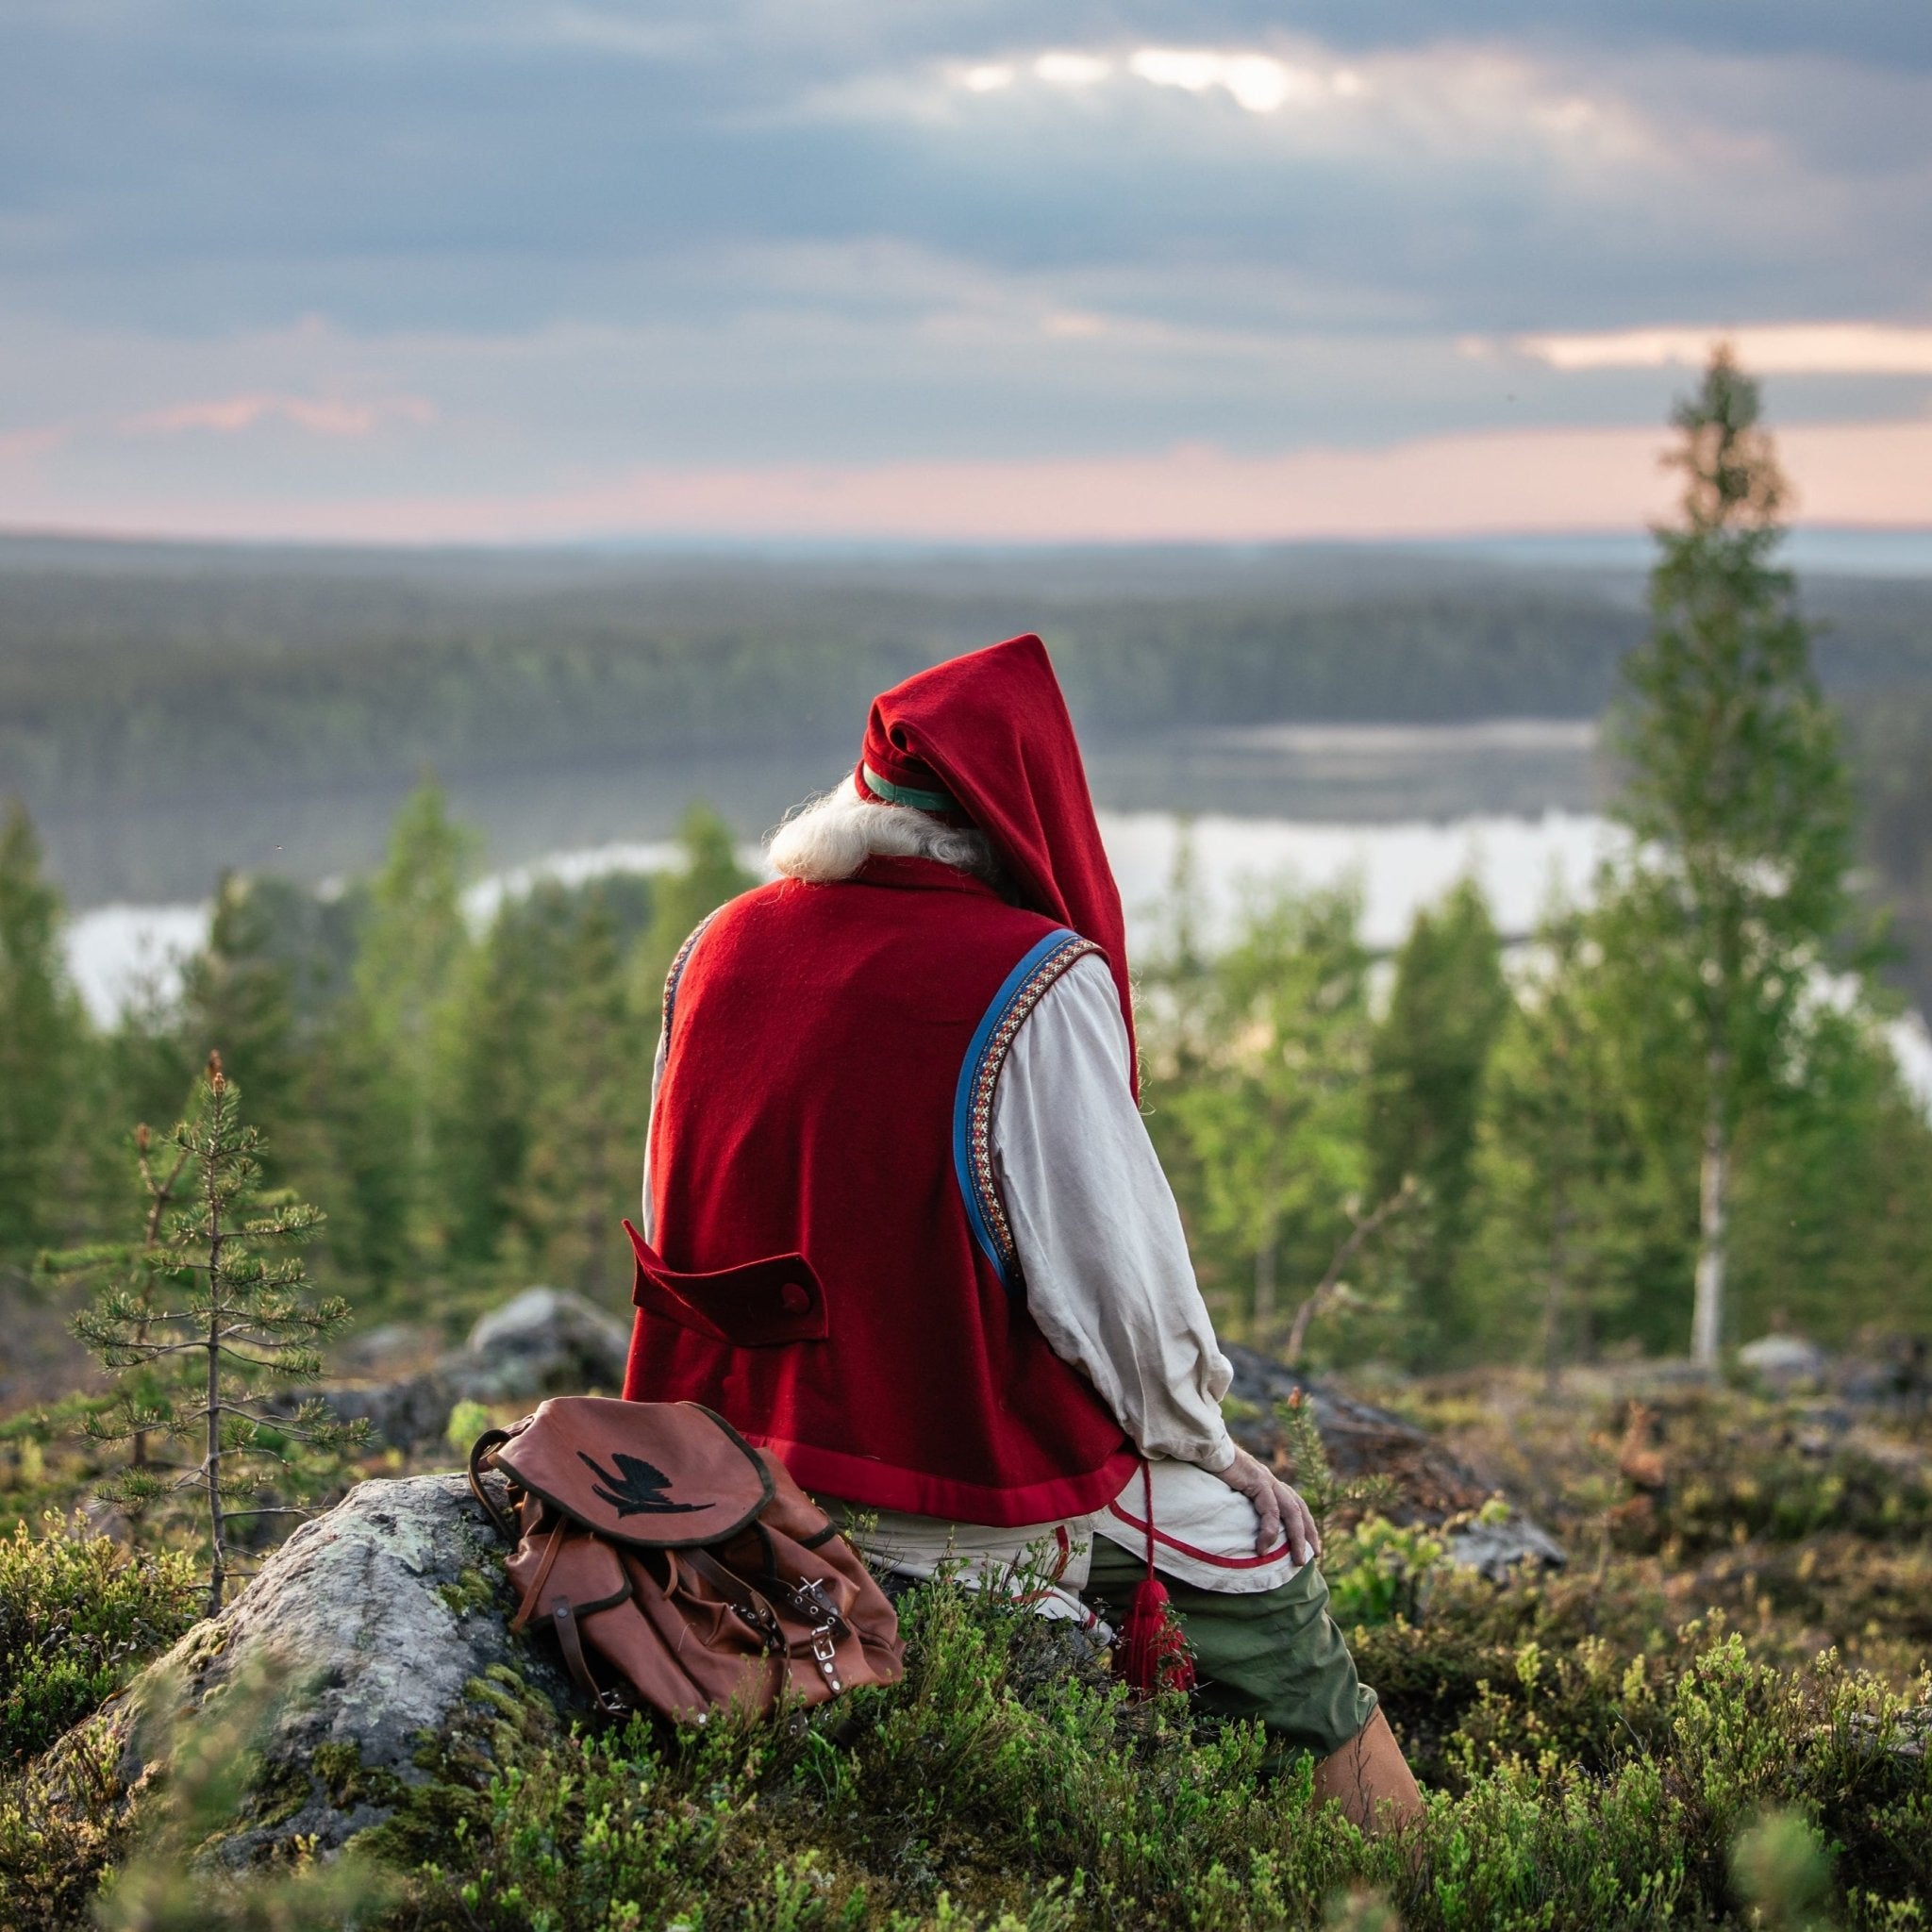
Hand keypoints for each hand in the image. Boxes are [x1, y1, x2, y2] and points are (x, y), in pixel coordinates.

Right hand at [1211, 1446, 1320, 1565]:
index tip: (1312, 1546)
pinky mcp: (1257, 1480)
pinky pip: (1270, 1509)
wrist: (1204, 1449)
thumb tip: (1239, 1530)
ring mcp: (1266, 1479)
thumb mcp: (1231, 1491)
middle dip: (1309, 1534)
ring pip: (1291, 1511)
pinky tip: (1264, 1547)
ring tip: (1297, 1560)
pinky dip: (1270, 1530)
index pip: (1295, 1504)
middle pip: (1299, 1508)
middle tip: (1315, 1556)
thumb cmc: (1212, 1470)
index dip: (1306, 1524)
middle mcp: (1271, 1480)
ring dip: (1296, 1538)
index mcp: (1267, 1482)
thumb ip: (1241, 1504)